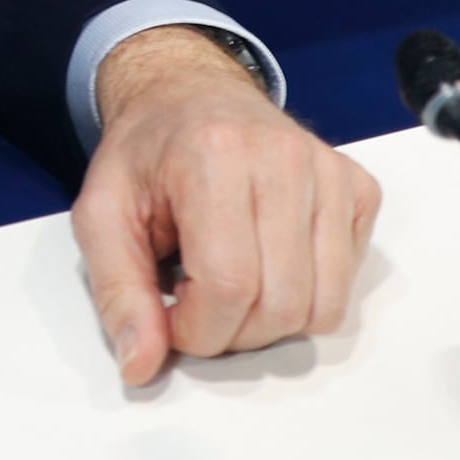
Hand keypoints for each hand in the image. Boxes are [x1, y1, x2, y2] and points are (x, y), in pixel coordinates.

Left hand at [72, 27, 377, 384]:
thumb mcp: (102, 215)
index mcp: (213, 156)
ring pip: (322, 306)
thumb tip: (141, 366)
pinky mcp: (358, 188)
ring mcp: (329, 172)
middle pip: (280, 305)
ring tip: (232, 284)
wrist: (190, 93)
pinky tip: (269, 262)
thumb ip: (117, 293)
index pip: (228, 287)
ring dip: (272, 322)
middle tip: (199, 300)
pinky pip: (347, 283)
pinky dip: (309, 295)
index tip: (173, 316)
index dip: (197, 330)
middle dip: (232, 332)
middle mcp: (283, 158)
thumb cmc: (147, 155)